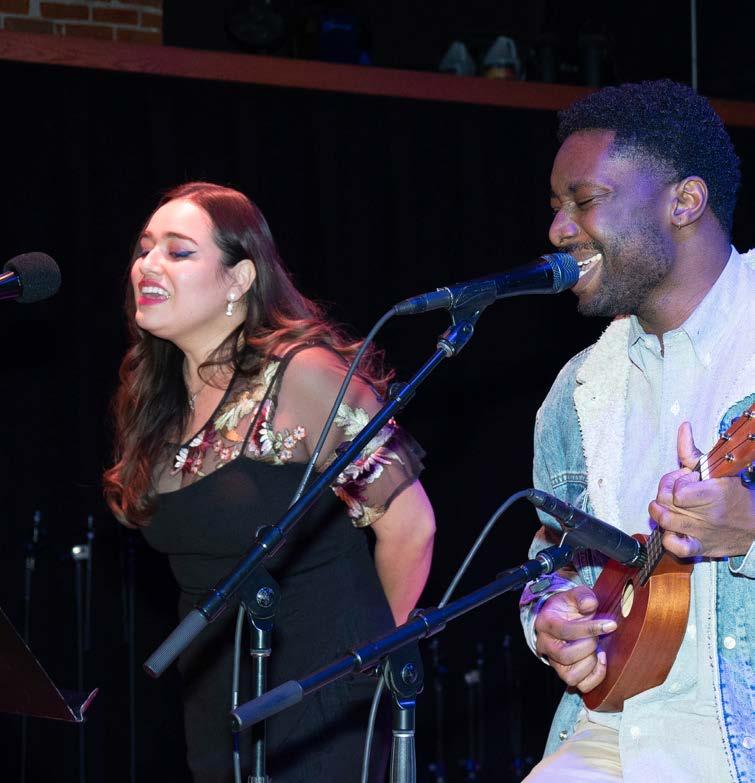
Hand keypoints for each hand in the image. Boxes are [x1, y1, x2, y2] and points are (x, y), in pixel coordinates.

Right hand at [534, 586, 616, 692]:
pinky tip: (600, 660)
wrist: (562, 619)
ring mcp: (553, 662)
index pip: (565, 631)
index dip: (590, 629)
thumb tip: (590, 605)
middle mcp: (545, 645)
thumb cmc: (568, 608)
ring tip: (598, 648)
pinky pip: (581, 685)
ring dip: (591, 663)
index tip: (611, 625)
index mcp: (545, 623)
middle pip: (566, 655)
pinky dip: (595, 676)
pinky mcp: (565, 673)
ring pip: (571, 675)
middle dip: (589, 646)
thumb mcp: (574, 595)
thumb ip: (582, 596)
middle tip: (598, 637)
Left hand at [648, 422, 754, 557]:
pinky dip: (668, 539)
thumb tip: (683, 426)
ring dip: (660, 512)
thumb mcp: (715, 469)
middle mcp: (708, 515)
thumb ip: (692, 450)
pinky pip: (676, 548)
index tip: (685, 479)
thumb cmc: (733, 494)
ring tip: (666, 506)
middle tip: (675, 491)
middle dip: (664, 493)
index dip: (674, 482)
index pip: (677, 491)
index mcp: (713, 493)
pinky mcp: (701, 548)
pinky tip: (672, 529)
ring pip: (666, 523)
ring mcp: (703, 533)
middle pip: (666, 504)